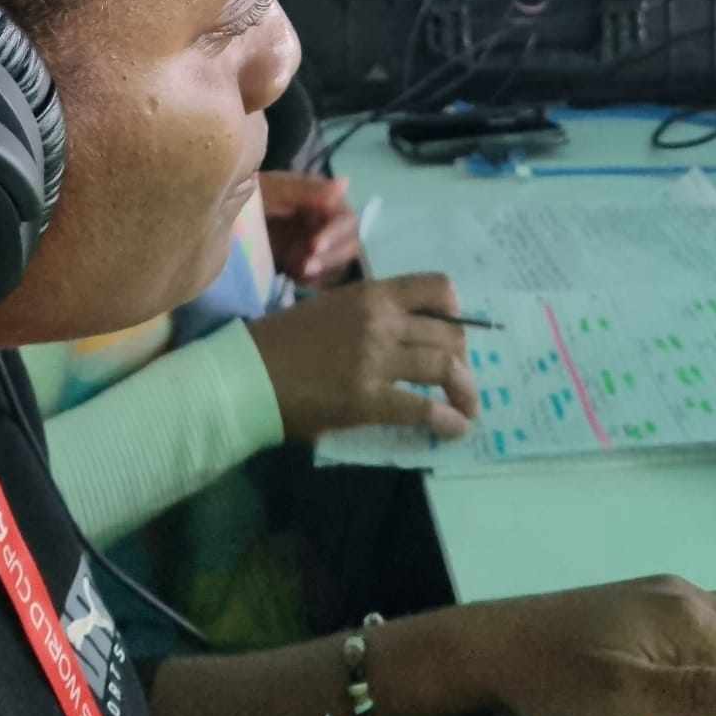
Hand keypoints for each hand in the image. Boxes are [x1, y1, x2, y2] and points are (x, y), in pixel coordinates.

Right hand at [246, 273, 480, 442]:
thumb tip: (403, 335)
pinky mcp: (367, 398)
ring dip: (465, 390)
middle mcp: (381, 320)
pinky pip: (421, 408)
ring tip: (468, 407)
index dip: (456, 310)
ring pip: (443, 367)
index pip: (436, 287)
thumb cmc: (283, 340)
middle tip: (459, 377)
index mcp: (371, 294)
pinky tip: (454, 428)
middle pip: (449, 333)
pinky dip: (446, 420)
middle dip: (463, 357)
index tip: (456, 329)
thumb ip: (369, 315)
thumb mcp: (332, 309)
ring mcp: (375, 359)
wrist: (248, 373)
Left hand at [259, 170, 360, 283]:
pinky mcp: (308, 264)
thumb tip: (345, 183)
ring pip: (338, 262)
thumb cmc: (252, 196)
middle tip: (307, 266)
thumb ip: (308, 190)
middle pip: (349, 243)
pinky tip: (293, 276)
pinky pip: (322, 278)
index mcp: (325, 201)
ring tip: (299, 272)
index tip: (316, 245)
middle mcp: (328, 223)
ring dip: (323, 268)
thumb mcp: (275, 190)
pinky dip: (311, 280)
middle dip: (332, 256)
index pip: (346, 220)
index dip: (335, 233)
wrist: (227, 218)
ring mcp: (319, 246)